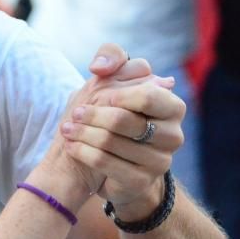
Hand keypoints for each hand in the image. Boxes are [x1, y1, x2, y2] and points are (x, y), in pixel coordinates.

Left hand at [60, 45, 184, 218]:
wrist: (115, 158)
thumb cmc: (114, 110)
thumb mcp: (113, 78)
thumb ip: (111, 57)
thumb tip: (99, 67)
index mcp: (173, 106)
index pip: (148, 95)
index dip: (119, 94)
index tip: (98, 92)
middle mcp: (173, 135)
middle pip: (124, 119)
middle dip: (92, 114)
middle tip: (74, 113)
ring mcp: (160, 161)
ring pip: (110, 142)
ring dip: (81, 133)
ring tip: (66, 129)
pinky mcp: (142, 181)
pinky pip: (105, 163)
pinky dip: (82, 152)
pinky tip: (71, 146)